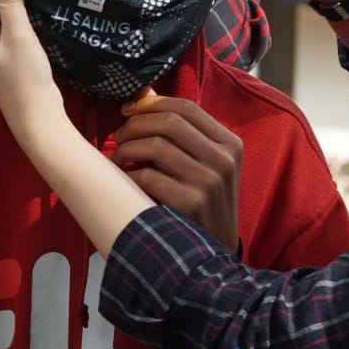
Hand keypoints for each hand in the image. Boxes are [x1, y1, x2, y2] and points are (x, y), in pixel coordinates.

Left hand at [115, 90, 242, 253]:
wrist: (214, 256)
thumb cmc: (203, 205)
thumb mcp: (204, 165)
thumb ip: (180, 130)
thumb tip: (144, 92)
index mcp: (230, 144)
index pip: (185, 107)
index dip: (150, 104)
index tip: (127, 111)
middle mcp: (224, 160)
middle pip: (168, 122)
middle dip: (133, 125)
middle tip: (118, 137)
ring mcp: (209, 182)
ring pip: (154, 145)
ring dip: (125, 150)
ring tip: (118, 161)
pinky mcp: (190, 204)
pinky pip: (147, 177)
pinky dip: (128, 177)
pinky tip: (125, 184)